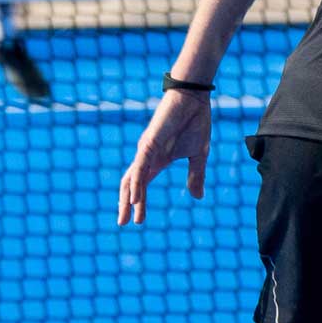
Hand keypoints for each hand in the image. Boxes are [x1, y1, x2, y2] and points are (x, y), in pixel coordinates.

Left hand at [117, 90, 212, 225]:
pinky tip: (135, 197)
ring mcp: (146, 150)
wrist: (194, 99)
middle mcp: (147, 157)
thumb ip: (195, 176)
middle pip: (131, 184)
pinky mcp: (149, 142)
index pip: (142, 185)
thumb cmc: (195, 122)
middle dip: (126, 204)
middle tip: (122, 223)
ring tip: (127, 216)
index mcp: (157, 161)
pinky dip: (137, 183)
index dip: (138, 203)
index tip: (137, 221)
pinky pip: (140, 166)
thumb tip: (197, 198)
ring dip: (129, 198)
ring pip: (133, 178)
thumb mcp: (198, 155)